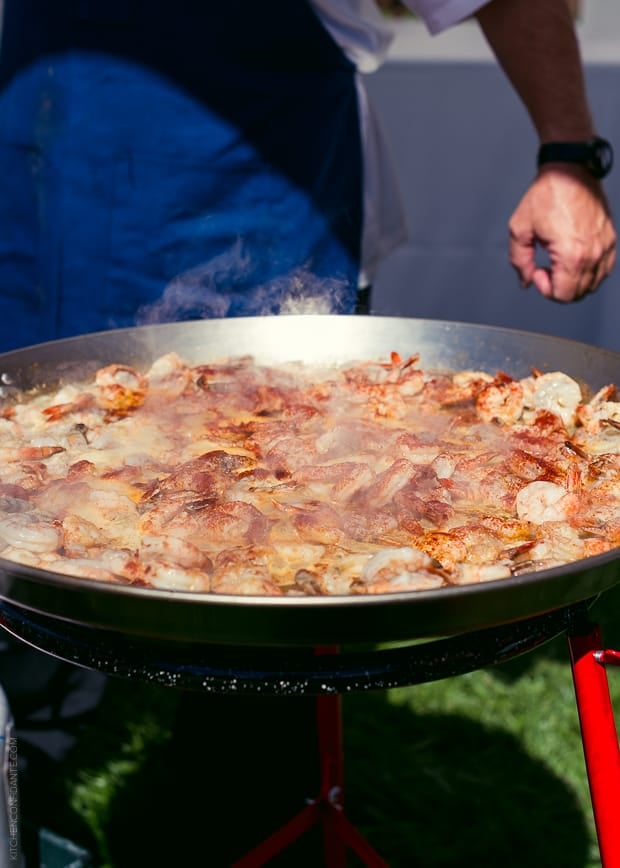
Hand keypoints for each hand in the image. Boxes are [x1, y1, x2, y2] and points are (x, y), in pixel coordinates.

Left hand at [509, 165, 615, 301]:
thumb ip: (519, 260)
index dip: (545, 289)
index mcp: (572, 254)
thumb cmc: (547, 194)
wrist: (570, 170)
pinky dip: (589, 272)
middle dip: (558, 287)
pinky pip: (604, 269)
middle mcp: (593, 253)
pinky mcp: (610, 239)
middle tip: (546, 268)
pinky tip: (574, 260)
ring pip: (592, 284)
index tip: (538, 271)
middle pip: (578, 294)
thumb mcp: (519, 229)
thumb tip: (526, 280)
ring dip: (573, 282)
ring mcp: (605, 246)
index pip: (563, 295)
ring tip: (559, 264)